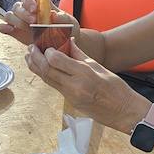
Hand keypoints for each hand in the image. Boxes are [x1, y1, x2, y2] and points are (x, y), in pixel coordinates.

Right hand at [0, 0, 80, 45]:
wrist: (63, 43)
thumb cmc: (65, 29)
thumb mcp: (69, 22)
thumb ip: (63, 17)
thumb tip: (53, 14)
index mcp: (37, 2)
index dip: (28, 1)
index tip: (35, 9)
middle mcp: (25, 9)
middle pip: (17, 6)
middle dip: (24, 13)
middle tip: (34, 22)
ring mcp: (19, 21)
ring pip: (9, 16)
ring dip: (16, 21)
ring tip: (27, 29)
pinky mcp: (15, 32)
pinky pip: (4, 27)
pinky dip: (5, 28)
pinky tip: (11, 31)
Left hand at [24, 43, 142, 132]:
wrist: (123, 111)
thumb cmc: (116, 88)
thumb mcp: (98, 66)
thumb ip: (80, 54)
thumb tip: (68, 42)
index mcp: (84, 73)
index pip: (56, 60)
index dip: (47, 52)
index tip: (46, 46)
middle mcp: (74, 85)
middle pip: (47, 70)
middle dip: (36, 58)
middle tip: (30, 49)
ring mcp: (71, 96)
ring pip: (47, 80)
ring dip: (36, 68)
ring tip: (30, 57)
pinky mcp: (70, 102)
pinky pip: (54, 86)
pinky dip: (47, 76)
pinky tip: (42, 69)